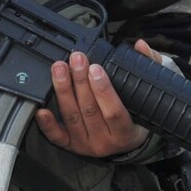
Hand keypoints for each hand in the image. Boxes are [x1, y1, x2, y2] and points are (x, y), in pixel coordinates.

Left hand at [34, 41, 156, 158]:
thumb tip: (141, 46)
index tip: (95, 68)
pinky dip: (48, 124)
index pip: (114, 112)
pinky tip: (42, 109)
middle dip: (80, 82)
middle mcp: (105, 141)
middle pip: (89, 110)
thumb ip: (148, 66)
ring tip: (60, 69)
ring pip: (72, 117)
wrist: (127, 140)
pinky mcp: (71, 145)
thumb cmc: (137, 115)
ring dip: (64, 91)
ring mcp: (86, 144)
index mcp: (126, 132)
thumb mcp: (148, 93)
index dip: (103, 90)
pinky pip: (57, 136)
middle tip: (76, 60)